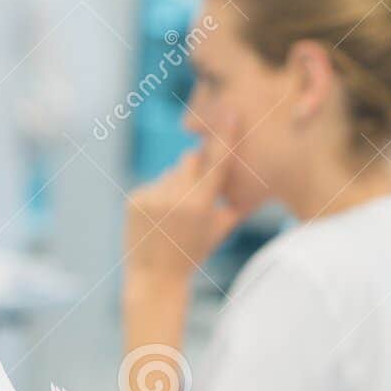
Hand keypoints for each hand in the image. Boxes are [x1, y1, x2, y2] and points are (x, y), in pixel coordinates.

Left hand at [124, 118, 249, 282]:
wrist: (155, 277)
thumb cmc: (195, 252)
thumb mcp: (221, 230)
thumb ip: (236, 203)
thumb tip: (255, 182)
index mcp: (201, 205)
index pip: (216, 162)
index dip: (225, 136)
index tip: (230, 112)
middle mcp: (175, 198)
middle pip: (191, 160)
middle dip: (195, 171)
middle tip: (194, 198)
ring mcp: (152, 197)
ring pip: (172, 173)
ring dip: (176, 186)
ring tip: (173, 217)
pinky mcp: (135, 199)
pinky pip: (154, 184)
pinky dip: (159, 196)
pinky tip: (158, 219)